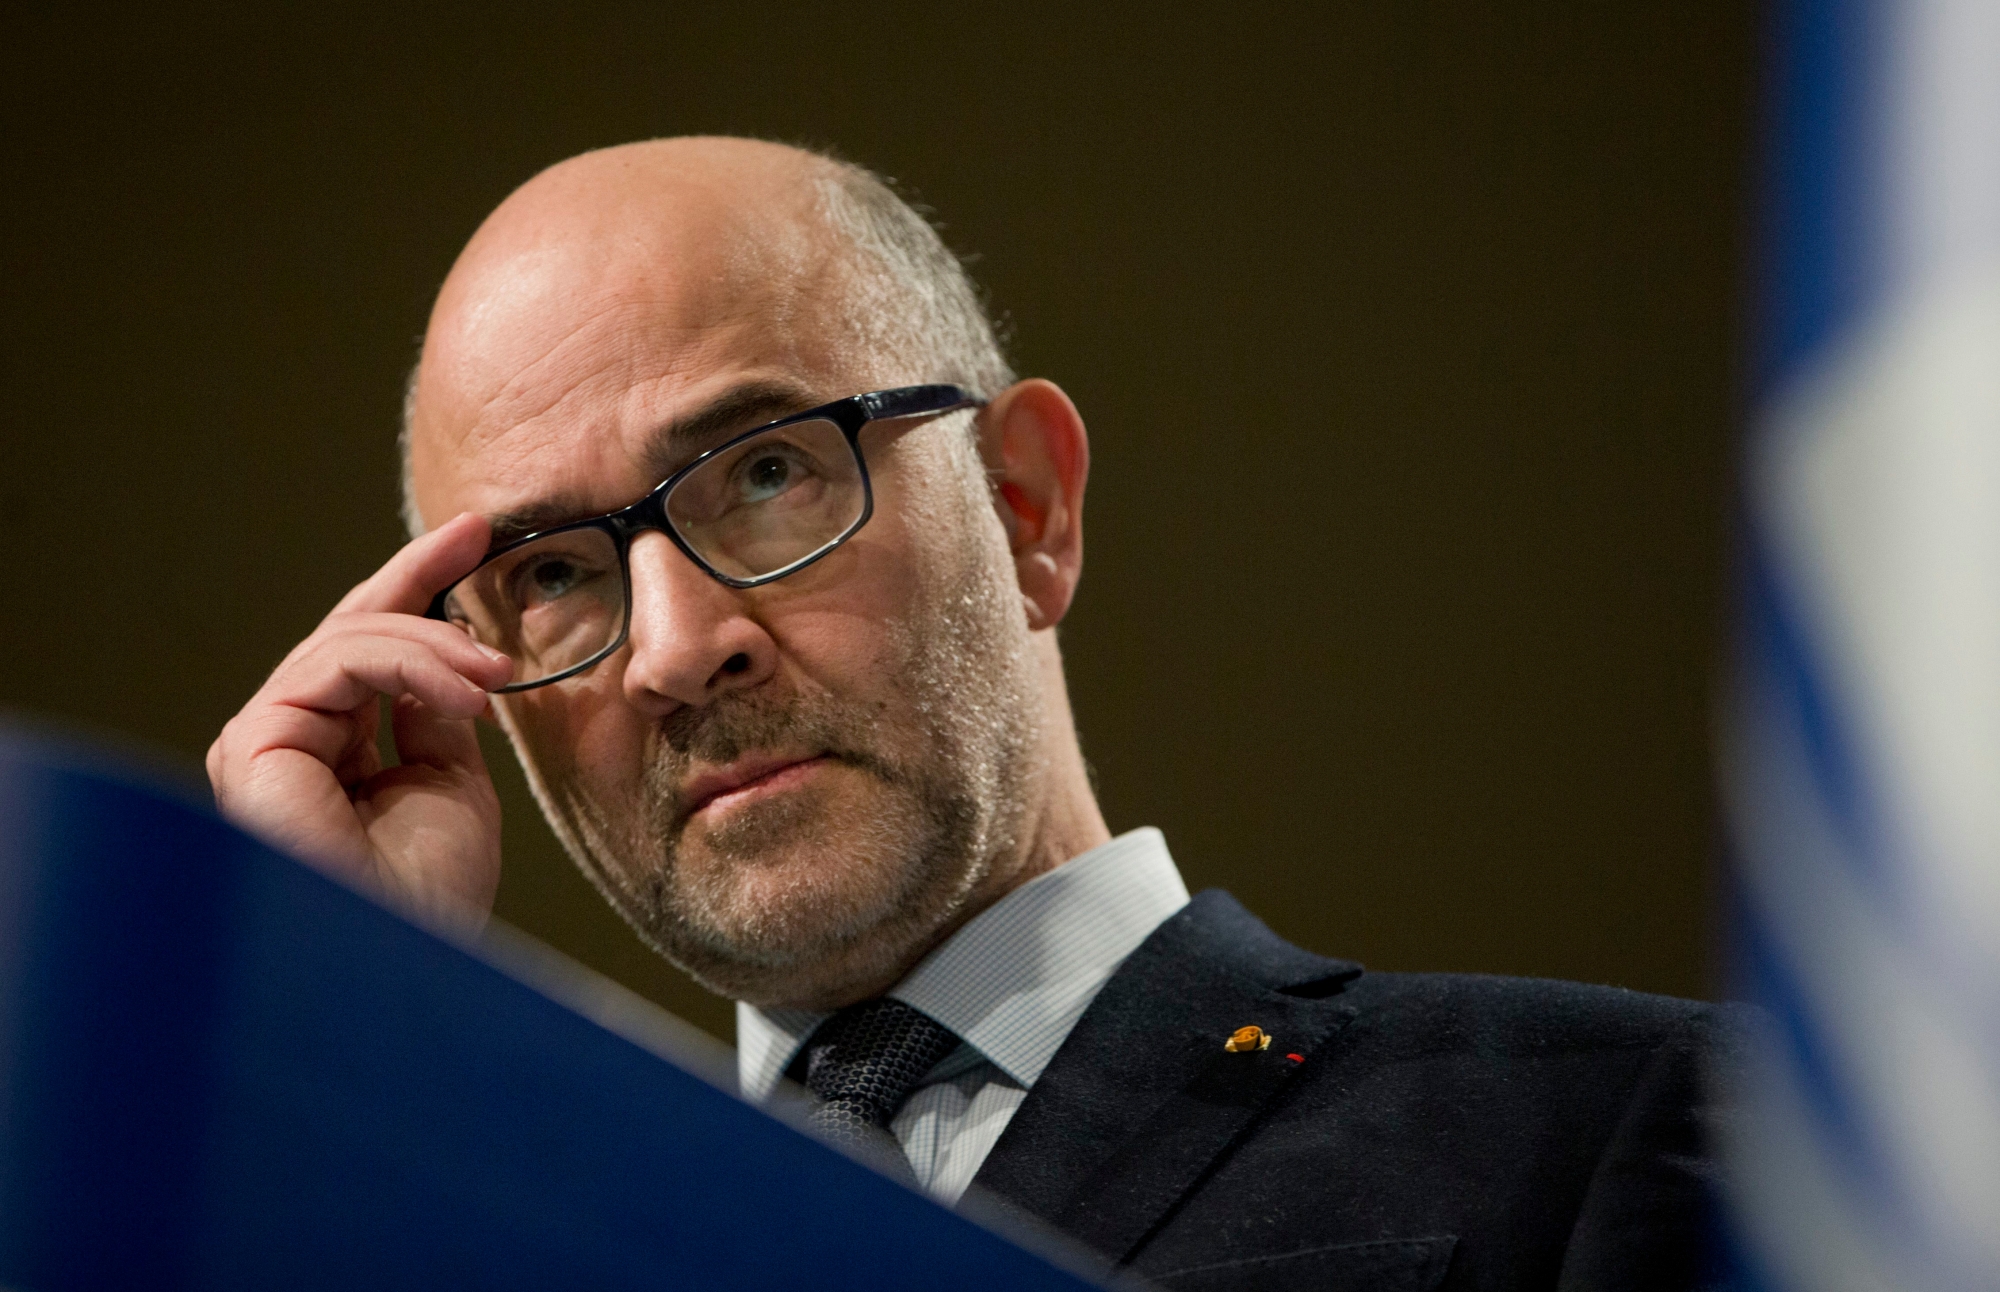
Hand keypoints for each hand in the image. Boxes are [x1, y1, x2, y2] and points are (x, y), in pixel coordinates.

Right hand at [207, 513, 513, 929]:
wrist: (408, 959)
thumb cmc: (430, 896)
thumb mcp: (450, 784)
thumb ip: (435, 716)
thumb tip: (448, 659)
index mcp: (332, 755)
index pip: (371, 654)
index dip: (419, 590)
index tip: (475, 540)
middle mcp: (288, 743)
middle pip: (350, 629)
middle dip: (418, 574)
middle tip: (479, 532)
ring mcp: (265, 741)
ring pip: (353, 641)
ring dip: (438, 646)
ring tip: (494, 675)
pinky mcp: (257, 741)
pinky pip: (342, 664)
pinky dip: (413, 663)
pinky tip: (468, 692)